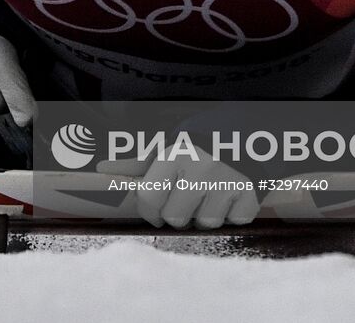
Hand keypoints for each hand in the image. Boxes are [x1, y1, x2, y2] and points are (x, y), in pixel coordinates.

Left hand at [99, 147, 258, 229]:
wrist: (249, 130)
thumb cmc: (199, 141)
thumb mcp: (168, 145)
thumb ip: (137, 163)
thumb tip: (103, 169)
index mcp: (176, 155)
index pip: (149, 199)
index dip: (148, 211)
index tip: (155, 211)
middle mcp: (202, 169)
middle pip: (175, 218)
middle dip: (177, 213)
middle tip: (186, 197)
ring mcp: (229, 182)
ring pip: (205, 224)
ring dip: (205, 215)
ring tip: (210, 194)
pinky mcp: (252, 194)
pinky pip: (234, 223)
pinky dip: (232, 214)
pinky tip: (230, 195)